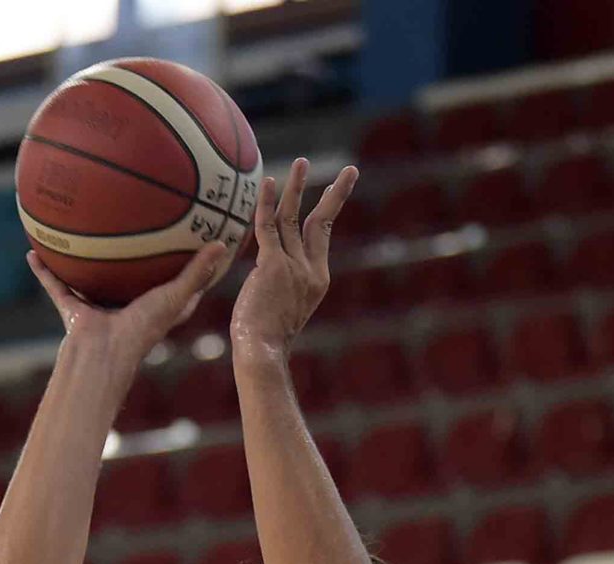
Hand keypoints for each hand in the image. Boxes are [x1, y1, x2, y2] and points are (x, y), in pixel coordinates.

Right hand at [29, 241, 233, 374]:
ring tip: (78, 236)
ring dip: (83, 265)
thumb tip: (222, 244)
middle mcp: (125, 308)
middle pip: (129, 281)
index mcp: (153, 309)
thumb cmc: (143, 330)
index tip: (191, 246)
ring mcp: (97, 309)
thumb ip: (196, 272)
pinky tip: (33, 250)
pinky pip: (56, 287)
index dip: (185, 271)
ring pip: (89, 282)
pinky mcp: (74, 312)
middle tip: (133, 230)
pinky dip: (44, 272)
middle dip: (131, 262)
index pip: (175, 289)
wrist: (103, 355)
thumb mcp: (175, 296)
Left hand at [230, 158, 356, 358]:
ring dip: (297, 187)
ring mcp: (293, 266)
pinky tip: (268, 181)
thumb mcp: (283, 307)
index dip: (328, 211)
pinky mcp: (273, 265)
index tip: (335, 190)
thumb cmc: (266, 337)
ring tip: (302, 163)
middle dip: (337, 194)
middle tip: (350, 171)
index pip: (322, 237)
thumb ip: (282, 284)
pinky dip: (266, 202)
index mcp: (317, 278)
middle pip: (322, 222)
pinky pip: (268, 226)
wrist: (263, 351)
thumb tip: (268, 274)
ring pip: (293, 217)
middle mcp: (310, 269)